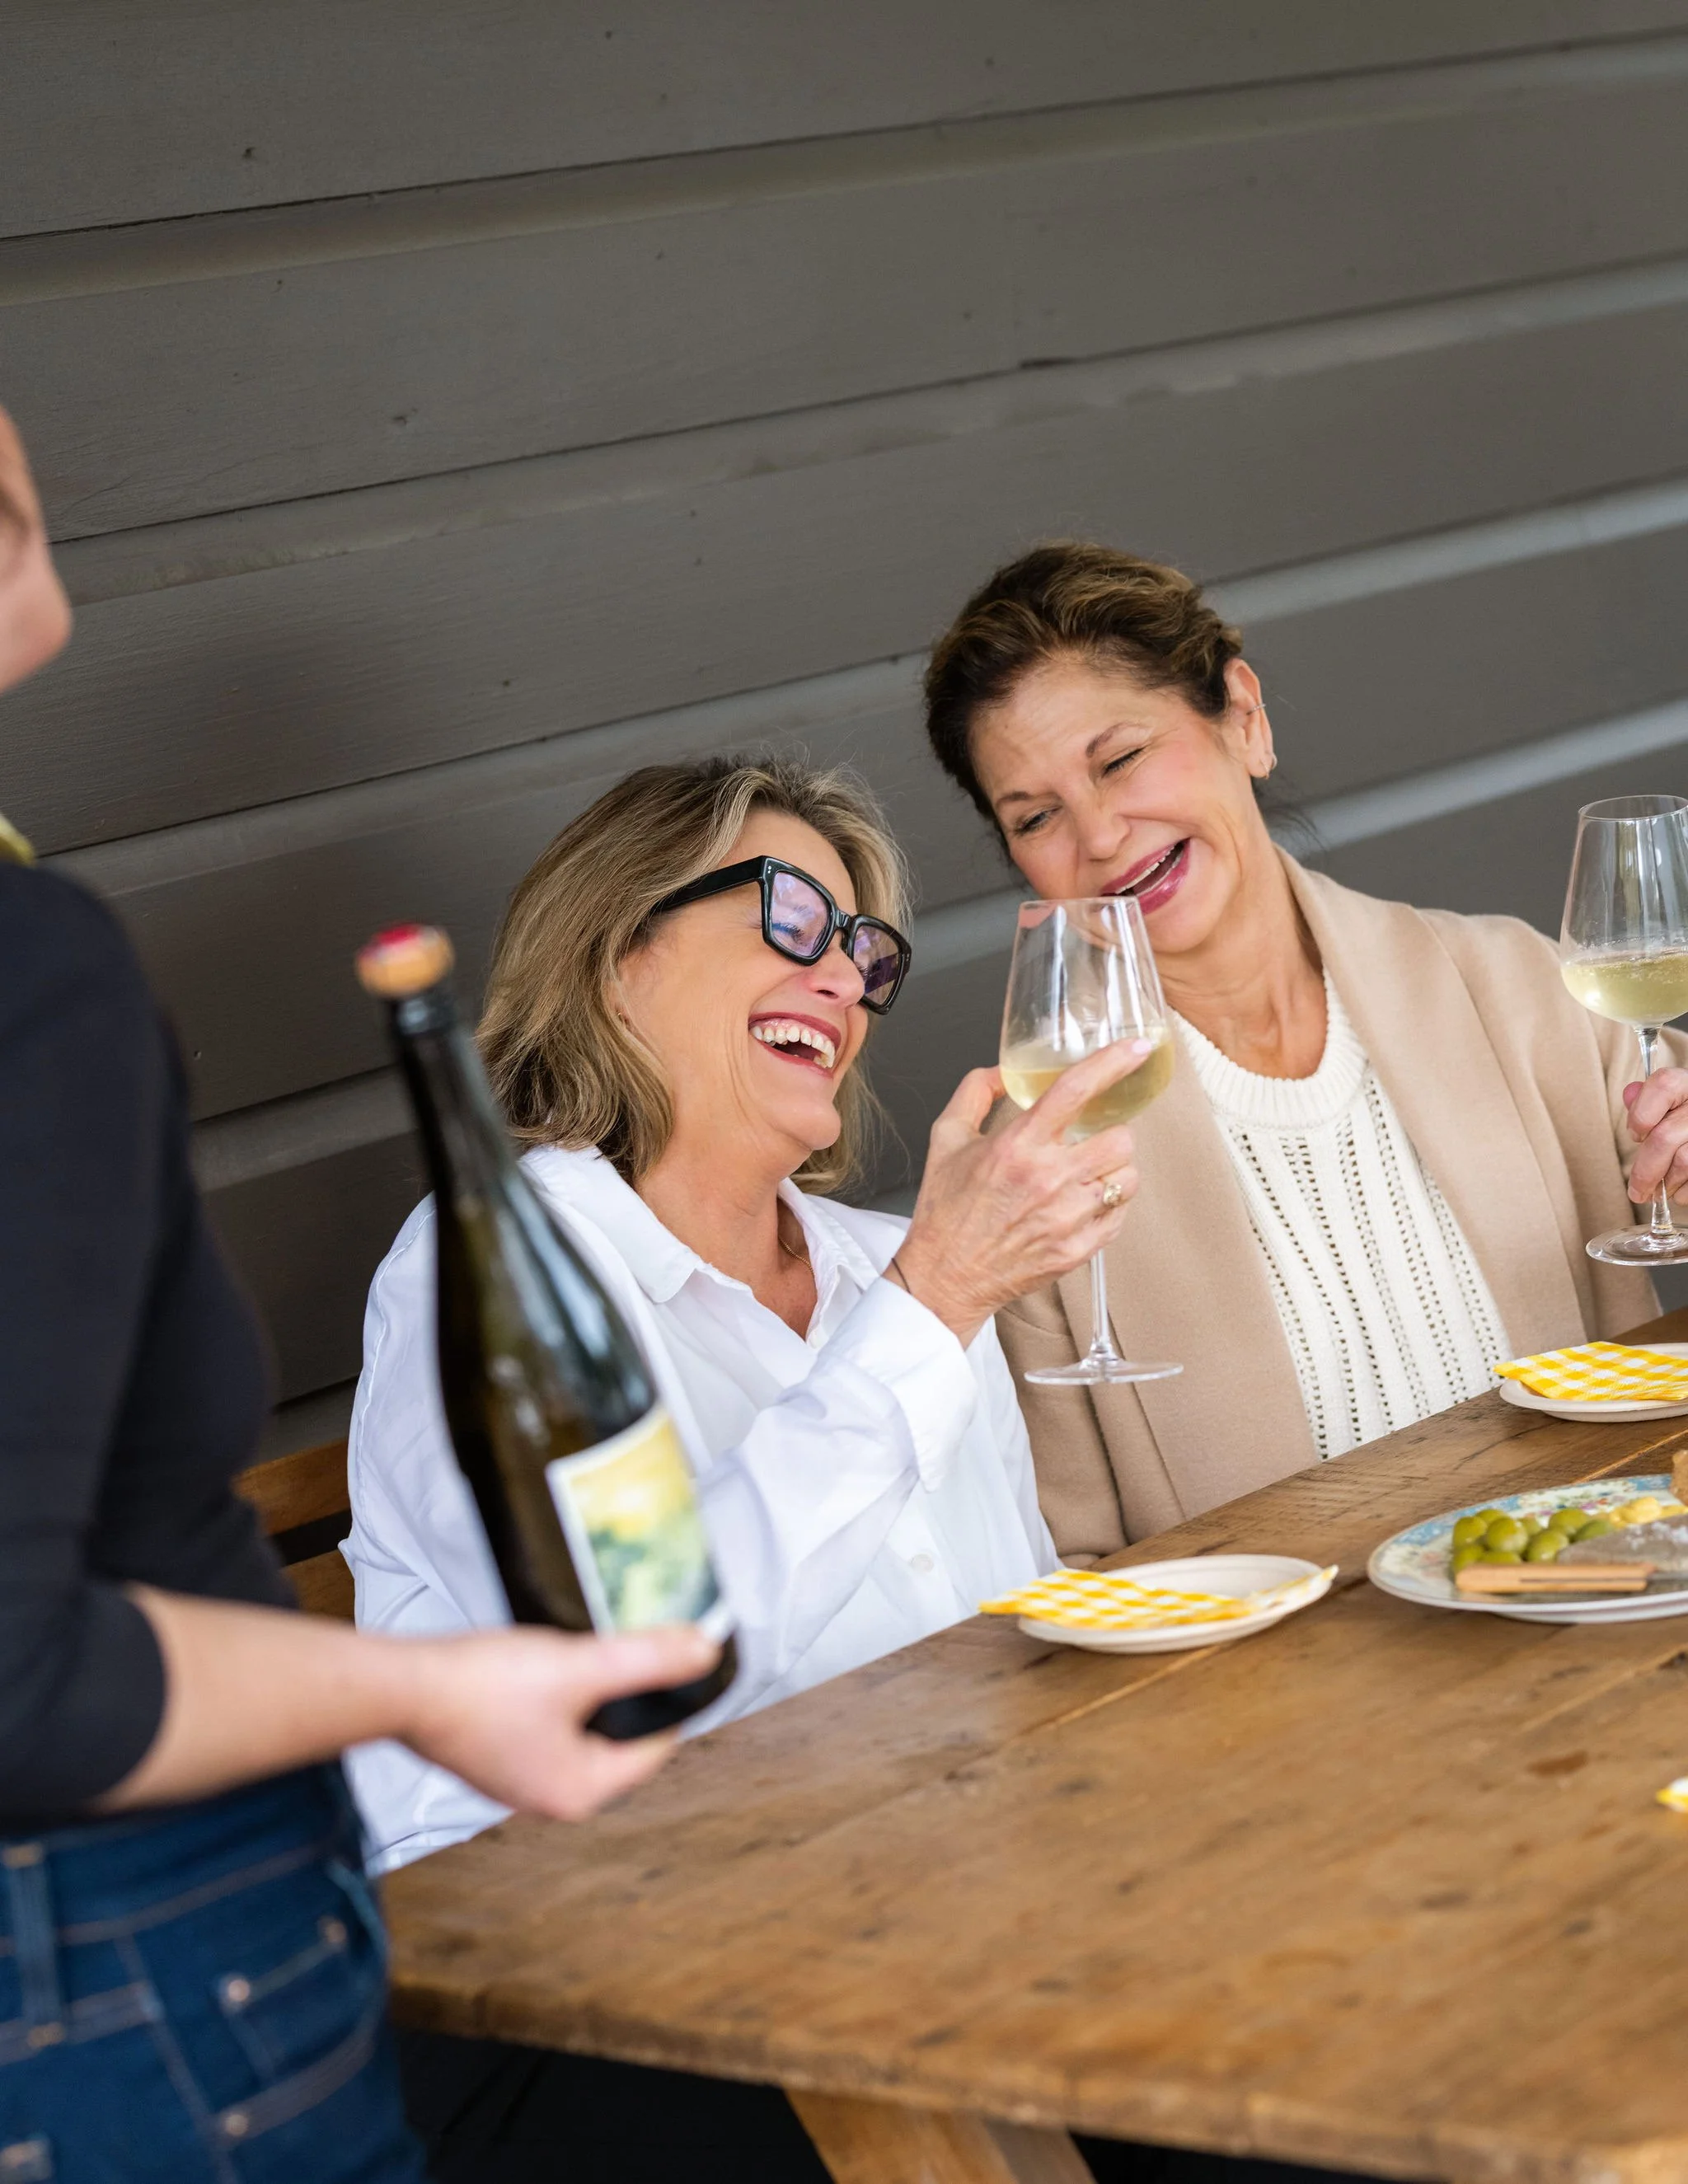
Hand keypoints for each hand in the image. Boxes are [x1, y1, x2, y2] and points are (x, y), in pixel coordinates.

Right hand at [405, 1623, 719, 1820]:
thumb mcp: (579, 1666)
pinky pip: (551, 1729)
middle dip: (628, 1695)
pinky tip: (547, 1667)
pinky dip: (558, 1699)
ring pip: (584, 1733)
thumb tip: (705, 1651)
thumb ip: (646, 1660)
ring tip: (584, 1654)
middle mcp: (552, 1798)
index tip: (672, 1656)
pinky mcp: (497, 1758)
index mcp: (580, 1791)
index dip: (669, 1698)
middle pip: (620, 1741)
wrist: (405, 1687)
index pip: (656, 1746)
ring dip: (591, 1694)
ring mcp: (520, 1781)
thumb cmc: (482, 1687)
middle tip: (626, 1649)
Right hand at [892, 1040, 1149, 1346]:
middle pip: (1120, 1139)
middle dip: (1112, 1134)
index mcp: (1017, 1146)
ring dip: (1114, 1171)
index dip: (1113, 1062)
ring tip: (1088, 1174)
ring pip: (1127, 1179)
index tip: (1136, 1047)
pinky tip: (1083, 1204)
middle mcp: (1048, 1180)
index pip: (1077, 1090)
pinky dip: (1109, 1206)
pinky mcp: (1078, 1249)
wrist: (945, 1277)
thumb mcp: (946, 1139)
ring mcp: (1067, 1218)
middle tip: (1092, 1140)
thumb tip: (1002, 1072)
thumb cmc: (945, 1211)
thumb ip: (975, 1094)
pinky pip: (1119, 1216)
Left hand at [1624, 1068, 1687, 1202]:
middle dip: (1644, 1172)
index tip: (1635, 1136)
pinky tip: (1679, 1191)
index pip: (1663, 1086)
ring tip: (1658, 1193)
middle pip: (1665, 1137)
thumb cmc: (1683, 1118)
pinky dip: (1684, 1192)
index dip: (1640, 1115)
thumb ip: (1647, 1100)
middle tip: (1636, 1192)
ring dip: (1666, 1185)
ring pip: (1684, 1162)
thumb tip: (1629, 1094)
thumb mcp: (1669, 1102)